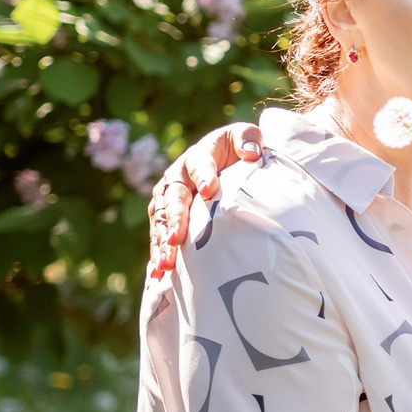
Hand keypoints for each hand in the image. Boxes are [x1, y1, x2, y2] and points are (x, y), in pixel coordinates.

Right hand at [147, 123, 263, 280]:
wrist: (224, 160)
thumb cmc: (237, 149)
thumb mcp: (246, 137)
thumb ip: (248, 139)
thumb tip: (252, 153)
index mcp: (198, 156)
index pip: (200, 165)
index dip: (204, 176)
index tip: (210, 191)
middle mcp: (178, 176)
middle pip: (174, 197)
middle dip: (175, 219)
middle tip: (178, 238)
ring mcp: (169, 198)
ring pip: (162, 220)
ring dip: (163, 242)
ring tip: (166, 263)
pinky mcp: (167, 217)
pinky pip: (160, 235)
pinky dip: (159, 253)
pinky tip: (160, 274)